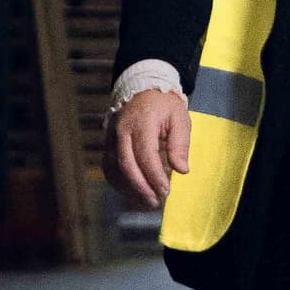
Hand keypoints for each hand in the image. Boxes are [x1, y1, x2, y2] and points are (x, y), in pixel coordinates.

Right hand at [104, 87, 191, 205]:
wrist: (141, 87)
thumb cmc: (164, 105)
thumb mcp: (179, 117)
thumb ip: (180, 143)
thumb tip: (182, 170)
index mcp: (141, 121)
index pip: (145, 154)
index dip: (154, 176)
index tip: (166, 191)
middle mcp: (121, 130)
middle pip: (126, 165)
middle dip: (141, 187)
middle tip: (156, 201)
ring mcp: (110, 137)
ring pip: (114, 169)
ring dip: (129, 189)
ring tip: (148, 201)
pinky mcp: (107, 144)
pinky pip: (109, 167)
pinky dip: (119, 183)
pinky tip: (134, 192)